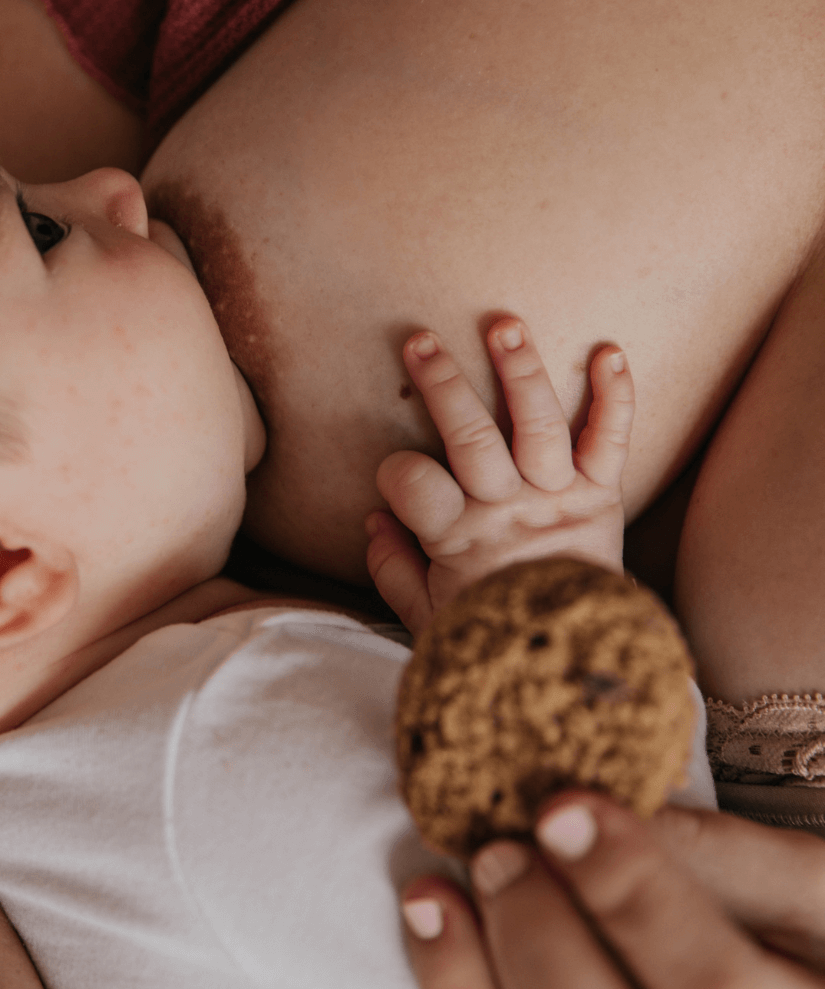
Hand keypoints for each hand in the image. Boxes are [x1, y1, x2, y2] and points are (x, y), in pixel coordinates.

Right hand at [366, 318, 633, 633]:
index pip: (412, 483)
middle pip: (470, 437)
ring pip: (536, 425)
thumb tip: (373, 521)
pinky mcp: (603, 496)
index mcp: (459, 539)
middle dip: (443, 385)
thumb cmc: (494, 636)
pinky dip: (615, 397)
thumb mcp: (428, 616)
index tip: (393, 478)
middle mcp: (508, 510)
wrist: (574, 662)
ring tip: (504, 327)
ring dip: (520, 372)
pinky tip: (609, 353)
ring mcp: (558, 497)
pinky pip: (610, 441)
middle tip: (421, 340)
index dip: (395, 473)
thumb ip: (394, 570)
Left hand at [401, 793, 824, 988]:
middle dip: (541, 943)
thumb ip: (720, 858)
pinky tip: (434, 927)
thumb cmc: (821, 947)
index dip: (629, 897)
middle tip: (500, 850)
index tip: (562, 809)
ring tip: (441, 887)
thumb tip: (591, 813)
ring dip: (477, 981)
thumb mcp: (815, 891)